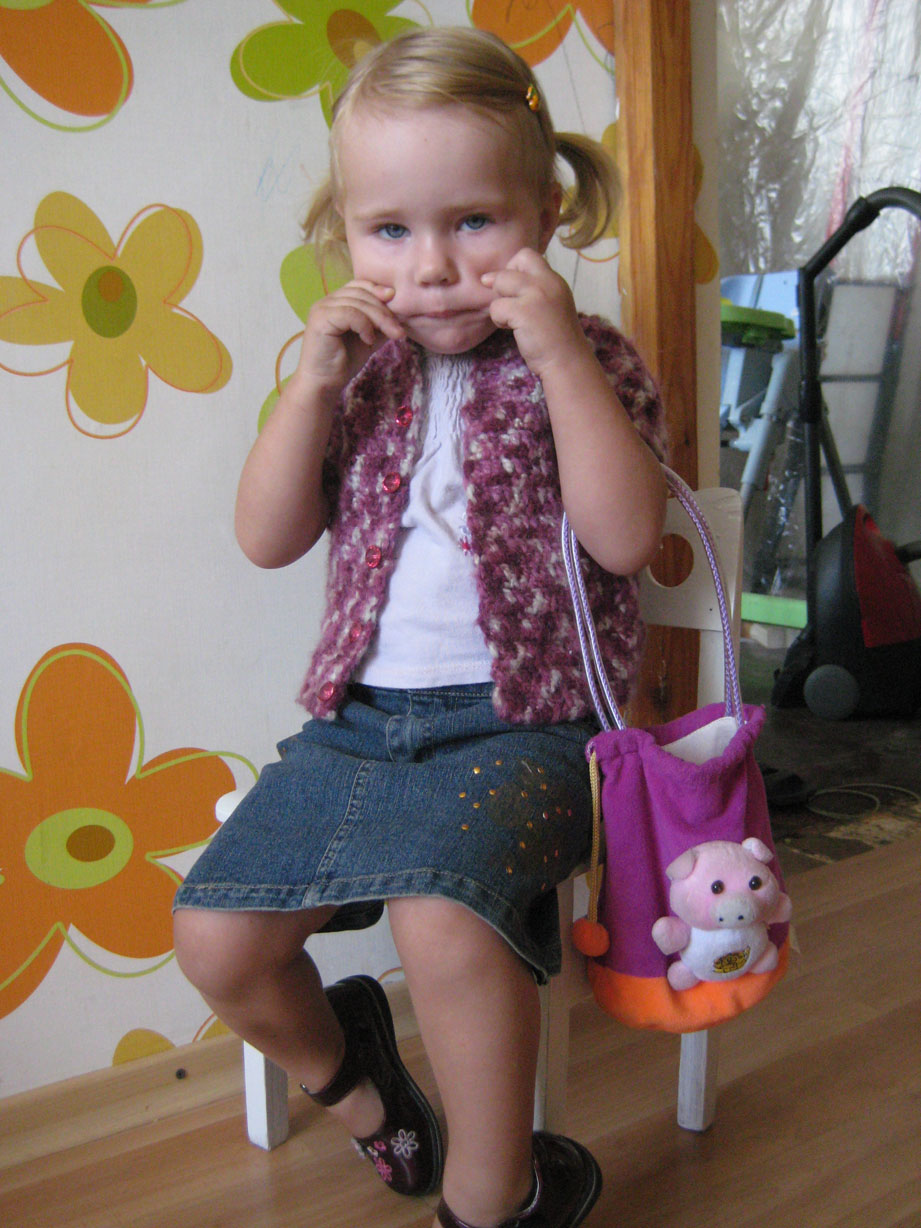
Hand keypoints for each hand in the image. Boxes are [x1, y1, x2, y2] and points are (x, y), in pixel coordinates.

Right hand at [297, 279, 404, 394]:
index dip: (378, 290)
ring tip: (392, 336)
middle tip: (399, 330)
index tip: (396, 301)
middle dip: (384, 311)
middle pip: (362, 294)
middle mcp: (327, 301)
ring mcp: (322, 308)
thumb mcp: (369, 338)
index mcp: (336, 302)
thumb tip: (402, 314)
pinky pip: (350, 314)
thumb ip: (381, 324)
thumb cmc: (344, 362)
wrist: (325, 383)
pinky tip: (368, 340)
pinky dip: (364, 326)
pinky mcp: (320, 319)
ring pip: (358, 304)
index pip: (359, 285)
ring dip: (380, 319)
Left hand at [482, 249, 587, 377]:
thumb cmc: (556, 338)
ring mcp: (536, 295)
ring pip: (501, 282)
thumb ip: (531, 290)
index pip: (527, 255)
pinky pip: (496, 307)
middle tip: (510, 303)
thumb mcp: (550, 305)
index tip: (515, 291)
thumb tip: (489, 279)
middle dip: (504, 280)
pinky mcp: (524, 311)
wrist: (567, 361)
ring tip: (513, 320)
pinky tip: (514, 329)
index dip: (514, 268)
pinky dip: (499, 319)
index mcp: (555, 280)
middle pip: (515, 261)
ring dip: (500, 303)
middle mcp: (547, 282)